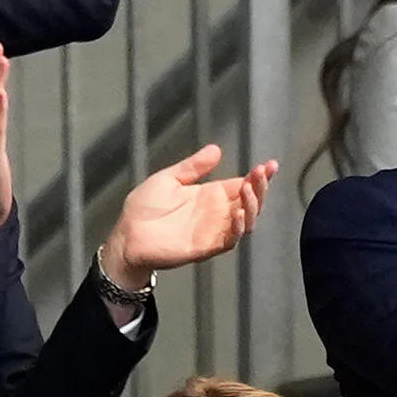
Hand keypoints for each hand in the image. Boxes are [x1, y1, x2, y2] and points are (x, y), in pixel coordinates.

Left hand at [101, 144, 276, 288]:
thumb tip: (215, 149)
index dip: (258, 176)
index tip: (269, 164)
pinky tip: (240, 213)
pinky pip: (231, 239)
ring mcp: (214, 230)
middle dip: (261, 187)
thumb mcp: (169, 179)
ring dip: (253, 205)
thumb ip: (193, 166)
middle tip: (262, 173)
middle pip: (250, 202)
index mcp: (211, 196)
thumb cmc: (144, 210)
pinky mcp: (207, 246)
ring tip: (250, 189)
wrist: (127, 236)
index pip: (242, 185)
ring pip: (247, 220)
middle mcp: (217, 213)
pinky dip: (239, 227)